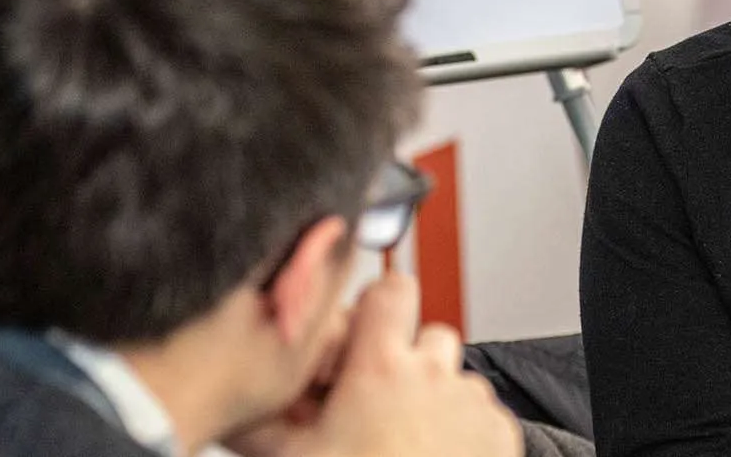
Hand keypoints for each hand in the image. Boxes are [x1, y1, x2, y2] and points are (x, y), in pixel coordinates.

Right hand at [227, 273, 520, 456]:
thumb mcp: (290, 455)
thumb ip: (260, 420)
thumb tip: (231, 405)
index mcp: (379, 368)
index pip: (390, 289)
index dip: (377, 306)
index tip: (364, 331)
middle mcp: (433, 375)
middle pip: (429, 334)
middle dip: (407, 358)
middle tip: (380, 402)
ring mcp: (472, 403)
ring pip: (456, 377)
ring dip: (435, 397)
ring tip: (406, 440)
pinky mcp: (500, 433)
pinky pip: (483, 413)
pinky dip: (464, 429)